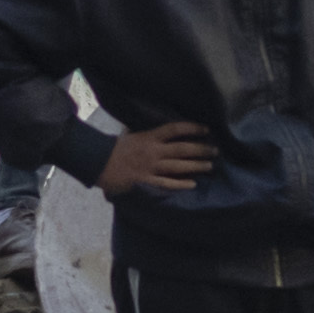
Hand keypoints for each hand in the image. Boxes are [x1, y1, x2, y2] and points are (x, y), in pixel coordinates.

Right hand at [104, 121, 224, 196]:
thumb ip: (147, 134)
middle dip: (201, 149)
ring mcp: (150, 168)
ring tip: (210, 165)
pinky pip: (166, 183)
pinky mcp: (146, 182)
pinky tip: (192, 184)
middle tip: (215, 150)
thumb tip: (160, 131)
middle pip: (182, 149)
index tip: (206, 129)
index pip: (175, 129)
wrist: (98, 162)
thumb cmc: (115, 148)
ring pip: (178, 166)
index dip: (192, 128)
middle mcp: (153, 151)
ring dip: (196, 166)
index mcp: (150, 137)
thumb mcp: (132, 135)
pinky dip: (180, 184)